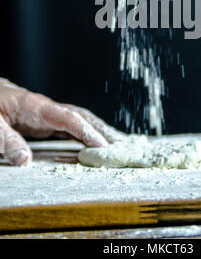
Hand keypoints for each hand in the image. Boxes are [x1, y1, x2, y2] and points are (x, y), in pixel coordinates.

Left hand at [0, 78, 124, 165]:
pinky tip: (96, 141)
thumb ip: (8, 141)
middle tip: (122, 145)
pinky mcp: (47, 121)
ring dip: (99, 130)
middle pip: (81, 116)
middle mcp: (47, 108)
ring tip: (118, 143)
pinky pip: (72, 126)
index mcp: (36, 106)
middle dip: (102, 130)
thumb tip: (25, 161)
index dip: (86, 132)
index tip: (102, 146)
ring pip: (80, 119)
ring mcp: (49, 114)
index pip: (68, 117)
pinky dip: (88, 133)